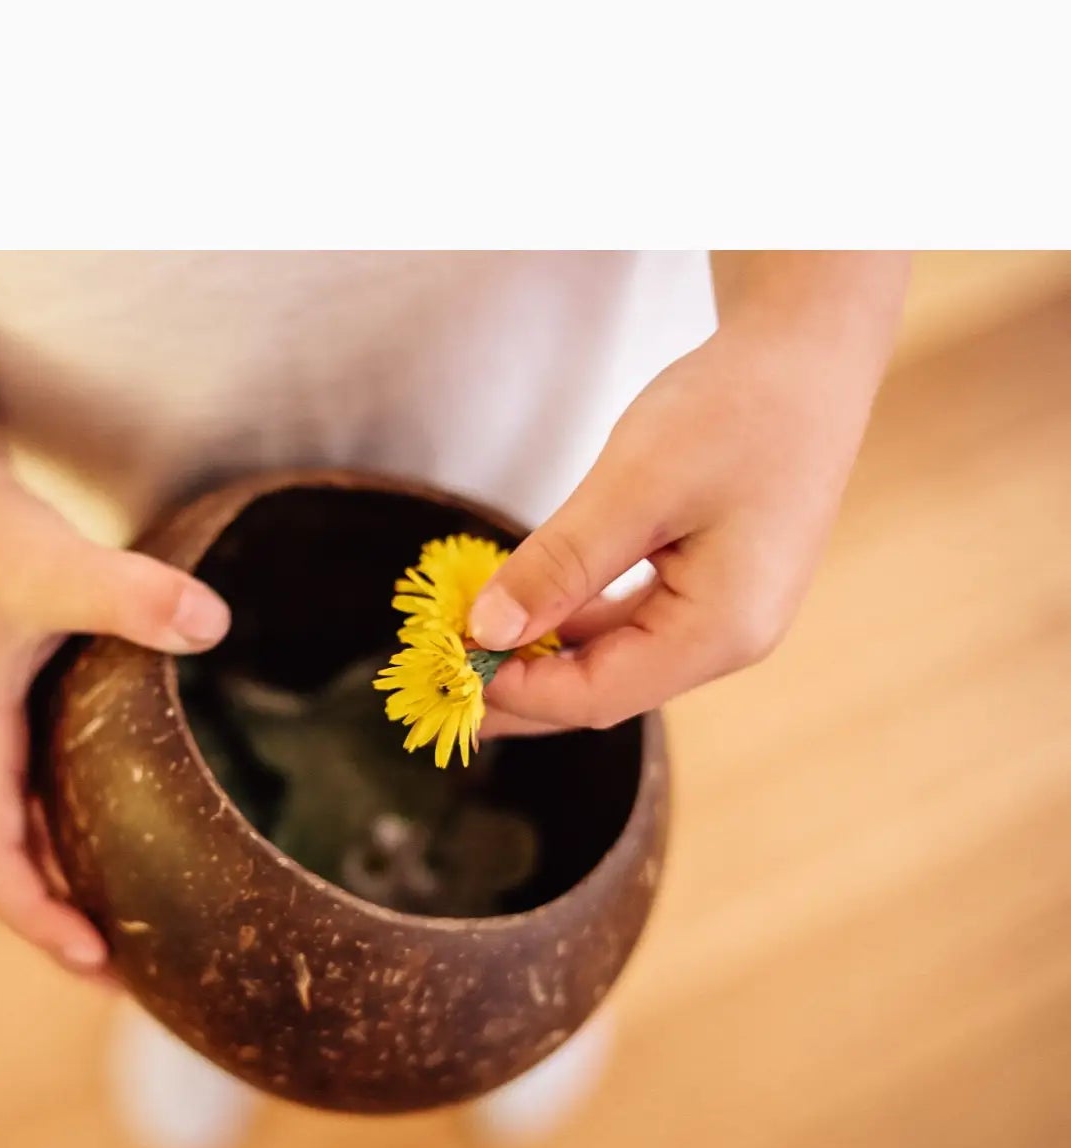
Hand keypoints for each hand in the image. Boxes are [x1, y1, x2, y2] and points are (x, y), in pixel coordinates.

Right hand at [0, 481, 229, 972]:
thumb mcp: (56, 563)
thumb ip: (130, 592)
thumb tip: (214, 625)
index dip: (38, 917)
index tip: (97, 961)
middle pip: (9, 868)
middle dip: (60, 927)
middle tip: (132, 978)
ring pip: (25, 837)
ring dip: (69, 886)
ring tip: (137, 928)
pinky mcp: (16, 711)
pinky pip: (41, 796)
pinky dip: (77, 833)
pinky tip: (131, 833)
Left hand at [471, 318, 887, 735]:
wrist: (806, 356)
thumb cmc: (733, 409)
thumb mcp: (633, 486)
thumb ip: (557, 567)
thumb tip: (485, 633)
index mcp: (721, 632)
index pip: (597, 695)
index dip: (516, 690)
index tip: (446, 665)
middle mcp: (727, 642)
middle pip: (602, 693)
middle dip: (519, 690)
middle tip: (437, 685)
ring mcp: (721, 621)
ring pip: (609, 663)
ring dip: (538, 658)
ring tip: (465, 650)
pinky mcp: (706, 593)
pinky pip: (625, 630)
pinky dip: (568, 626)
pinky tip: (519, 614)